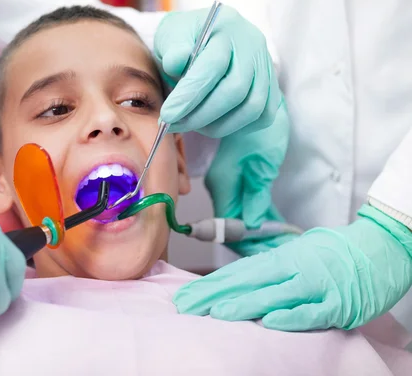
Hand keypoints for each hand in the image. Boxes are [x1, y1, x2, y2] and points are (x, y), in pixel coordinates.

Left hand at [154, 5, 280, 137]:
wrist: (202, 36)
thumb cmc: (183, 38)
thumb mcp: (171, 35)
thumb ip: (173, 49)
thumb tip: (176, 62)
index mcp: (226, 26)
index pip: (213, 66)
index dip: (190, 95)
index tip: (167, 115)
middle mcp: (252, 44)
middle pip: (236, 90)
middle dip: (202, 115)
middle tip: (175, 124)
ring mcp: (265, 65)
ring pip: (252, 107)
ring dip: (219, 125)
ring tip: (192, 125)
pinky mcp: (271, 85)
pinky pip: (263, 115)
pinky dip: (238, 126)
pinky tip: (213, 124)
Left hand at [173, 205, 411, 330]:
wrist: (381, 245)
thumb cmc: (334, 252)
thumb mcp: (297, 255)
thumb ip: (271, 269)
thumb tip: (239, 281)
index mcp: (281, 258)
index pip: (238, 273)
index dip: (211, 285)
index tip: (186, 295)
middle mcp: (293, 269)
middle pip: (247, 283)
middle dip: (215, 295)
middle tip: (186, 307)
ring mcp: (316, 285)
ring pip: (274, 295)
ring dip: (245, 305)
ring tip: (217, 313)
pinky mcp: (339, 302)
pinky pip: (312, 311)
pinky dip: (291, 316)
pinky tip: (269, 322)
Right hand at [205, 98, 289, 255]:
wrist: (256, 102)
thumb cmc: (260, 128)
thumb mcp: (263, 163)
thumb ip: (256, 194)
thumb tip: (253, 223)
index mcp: (224, 185)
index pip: (230, 228)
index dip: (250, 244)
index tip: (276, 250)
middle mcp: (222, 189)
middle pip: (235, 228)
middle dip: (258, 243)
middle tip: (287, 248)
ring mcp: (229, 186)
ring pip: (242, 221)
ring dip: (263, 234)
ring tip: (289, 241)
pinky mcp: (238, 182)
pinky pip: (247, 209)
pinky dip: (263, 220)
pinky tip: (280, 226)